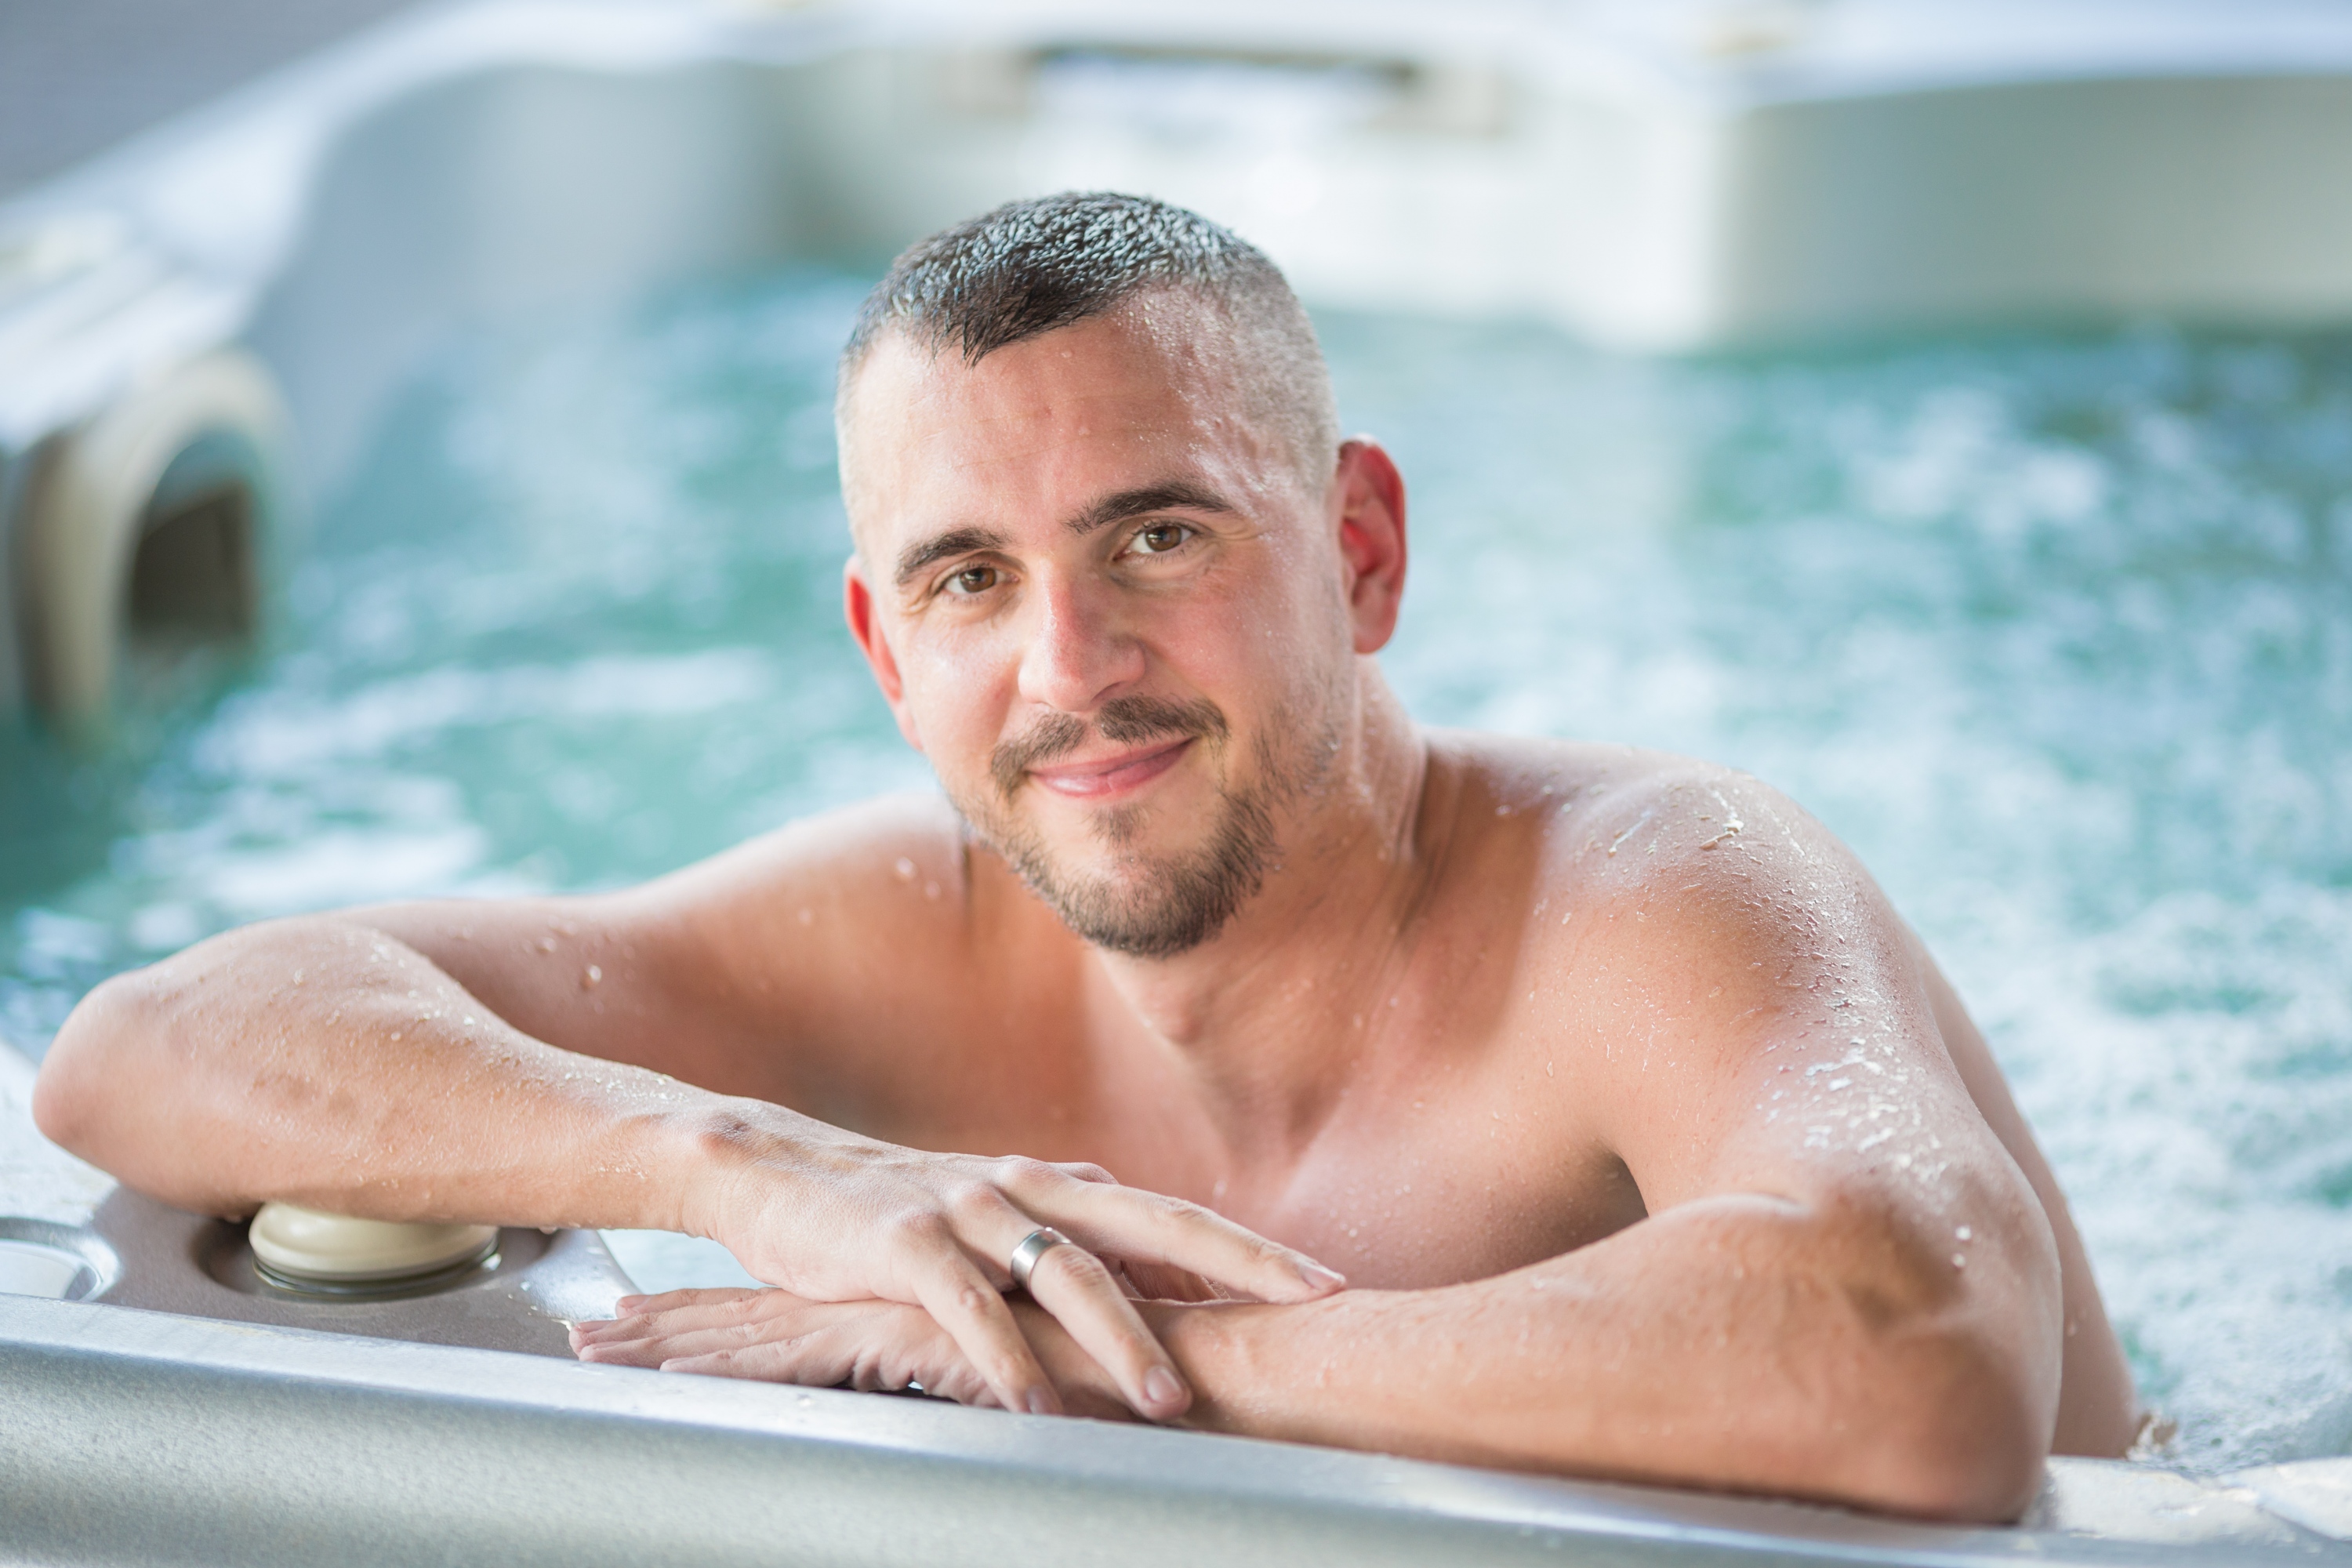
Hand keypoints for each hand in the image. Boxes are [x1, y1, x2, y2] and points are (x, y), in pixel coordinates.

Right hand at [678, 1110, 1344, 1420]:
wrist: (778, 1171)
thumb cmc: (898, 1215)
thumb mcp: (999, 1223)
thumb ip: (1074, 1250)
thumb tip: (1164, 1298)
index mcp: (1060, 1187)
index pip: (1177, 1217)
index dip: (1254, 1251)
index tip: (1330, 1286)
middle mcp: (1029, 1188)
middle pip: (1154, 1224)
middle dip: (1239, 1267)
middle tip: (1310, 1308)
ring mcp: (968, 1211)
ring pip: (1067, 1273)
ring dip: (1123, 1340)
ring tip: (1169, 1403)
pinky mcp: (903, 1244)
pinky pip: (967, 1309)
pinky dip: (1006, 1361)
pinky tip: (1037, 1410)